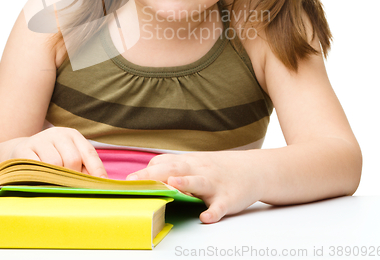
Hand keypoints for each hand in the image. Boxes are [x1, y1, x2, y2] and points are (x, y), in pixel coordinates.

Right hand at [8, 127, 106, 176]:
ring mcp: (39, 140)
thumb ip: (84, 168)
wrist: (21, 151)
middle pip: (73, 159)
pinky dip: (41, 176)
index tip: (102, 185)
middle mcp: (57, 133)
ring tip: (54, 183)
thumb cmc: (52, 158)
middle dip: (73, 176)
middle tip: (69, 186)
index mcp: (72, 135)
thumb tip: (101, 183)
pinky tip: (40, 180)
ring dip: (57, 178)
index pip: (89, 152)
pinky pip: (37, 166)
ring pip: (55, 163)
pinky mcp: (23, 149)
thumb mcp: (69, 157)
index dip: (97, 170)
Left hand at [126, 151, 262, 223]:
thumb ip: (170, 167)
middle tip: (136, 183)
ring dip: (186, 183)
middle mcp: (198, 170)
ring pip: (198, 182)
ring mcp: (214, 183)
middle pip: (175, 169)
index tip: (127, 181)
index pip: (162, 162)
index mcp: (187, 162)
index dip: (145, 172)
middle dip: (155, 175)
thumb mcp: (193, 163)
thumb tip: (143, 175)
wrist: (252, 169)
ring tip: (173, 186)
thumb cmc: (215, 168)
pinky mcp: (228, 198)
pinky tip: (206, 217)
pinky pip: (220, 206)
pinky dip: (213, 211)